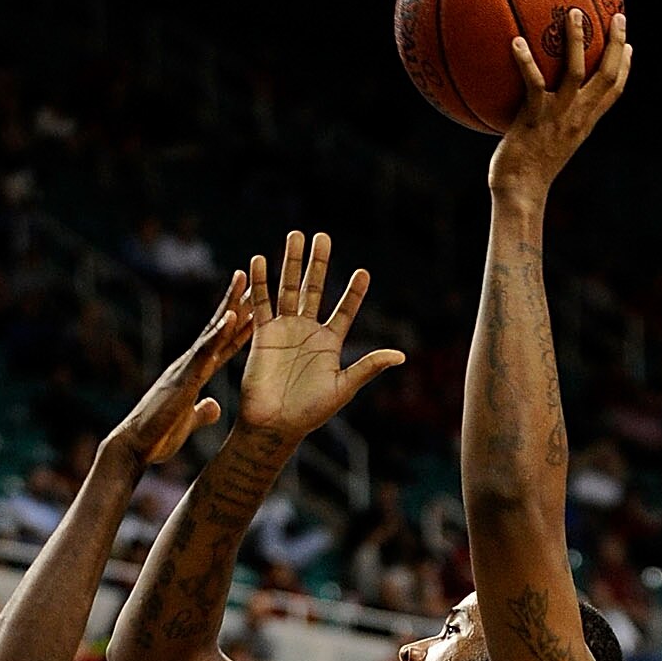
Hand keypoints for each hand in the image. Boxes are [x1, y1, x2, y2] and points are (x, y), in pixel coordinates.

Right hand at [109, 275, 253, 463]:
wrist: (136, 446)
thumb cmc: (158, 437)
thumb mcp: (188, 422)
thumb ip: (202, 412)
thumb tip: (215, 406)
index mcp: (194, 375)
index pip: (221, 346)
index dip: (238, 327)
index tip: (253, 307)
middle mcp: (190, 365)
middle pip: (218, 329)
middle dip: (235, 303)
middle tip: (250, 275)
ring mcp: (185, 368)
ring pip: (212, 332)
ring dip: (229, 305)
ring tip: (243, 280)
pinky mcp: (183, 379)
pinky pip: (204, 353)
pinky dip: (218, 335)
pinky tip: (232, 317)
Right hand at [236, 234, 404, 447]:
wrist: (275, 424)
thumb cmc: (310, 412)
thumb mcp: (344, 388)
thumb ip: (369, 367)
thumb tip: (401, 356)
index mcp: (330, 343)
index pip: (345, 310)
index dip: (354, 292)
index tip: (364, 272)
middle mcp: (308, 331)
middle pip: (314, 289)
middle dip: (318, 263)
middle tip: (322, 236)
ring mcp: (284, 330)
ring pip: (288, 288)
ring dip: (290, 263)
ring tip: (295, 235)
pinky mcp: (263, 335)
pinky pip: (262, 304)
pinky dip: (260, 282)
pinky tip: (260, 260)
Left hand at [491, 11, 630, 200]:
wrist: (520, 193)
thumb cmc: (528, 171)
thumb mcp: (550, 143)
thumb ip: (553, 119)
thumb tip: (540, 99)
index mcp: (585, 122)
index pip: (614, 91)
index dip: (625, 66)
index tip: (629, 44)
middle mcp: (578, 117)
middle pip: (607, 75)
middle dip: (616, 44)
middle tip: (618, 16)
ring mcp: (558, 116)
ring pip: (576, 72)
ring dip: (577, 40)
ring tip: (573, 13)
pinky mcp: (535, 118)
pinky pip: (533, 82)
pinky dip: (525, 60)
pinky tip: (515, 40)